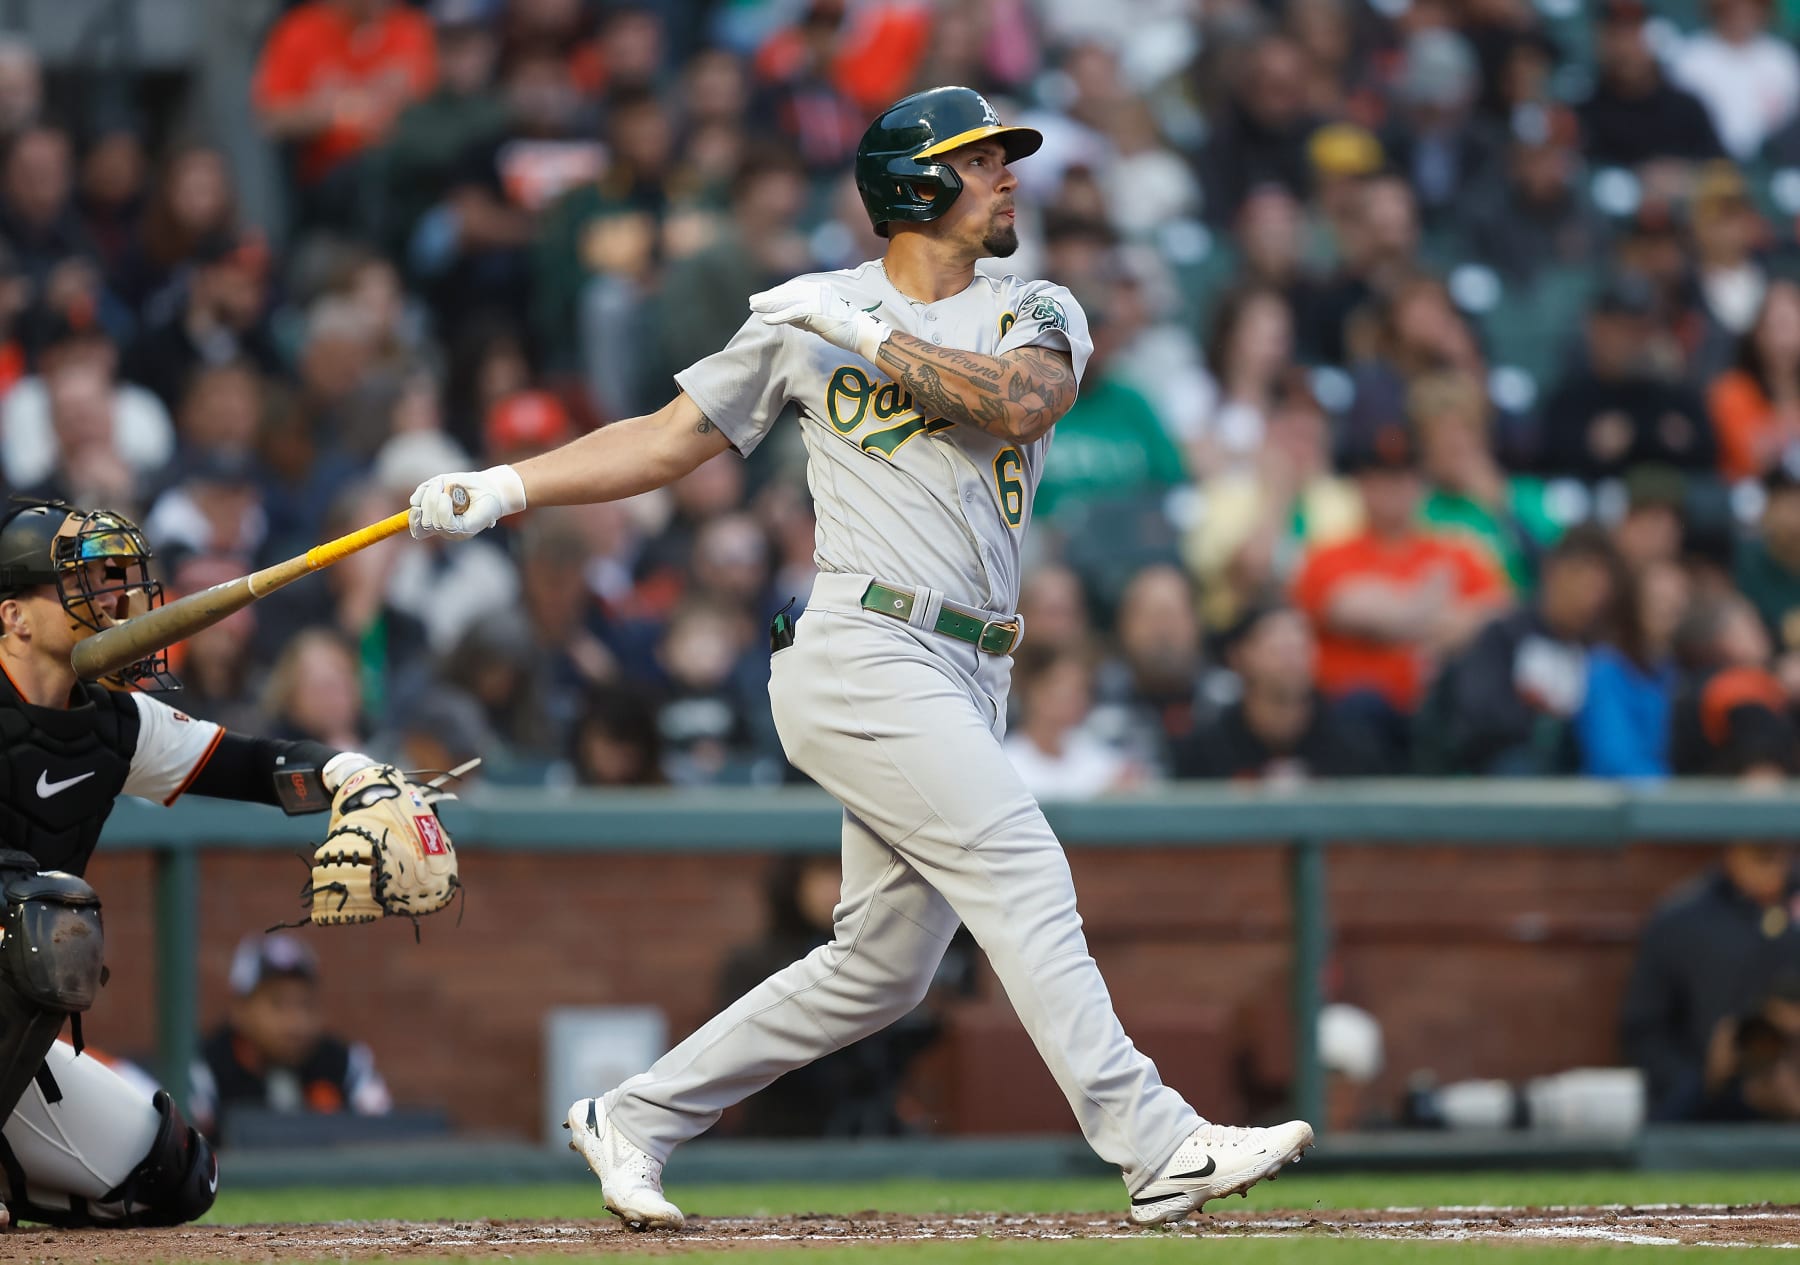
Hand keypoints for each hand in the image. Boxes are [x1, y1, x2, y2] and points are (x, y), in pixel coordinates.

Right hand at [410, 465, 526, 538]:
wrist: (490, 486)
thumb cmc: (467, 485)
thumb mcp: (440, 483)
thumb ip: (424, 491)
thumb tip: (413, 503)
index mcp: (437, 521)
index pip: (419, 531)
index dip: (412, 520)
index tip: (415, 506)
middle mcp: (445, 529)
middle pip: (423, 523)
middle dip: (426, 501)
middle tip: (438, 485)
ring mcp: (456, 532)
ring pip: (433, 523)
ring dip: (433, 501)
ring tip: (444, 488)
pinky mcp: (466, 530)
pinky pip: (447, 523)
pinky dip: (443, 508)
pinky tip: (447, 496)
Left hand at [750, 279, 889, 361]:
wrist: (861, 333)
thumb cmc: (844, 328)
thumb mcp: (821, 318)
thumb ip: (805, 316)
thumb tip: (787, 317)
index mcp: (820, 288)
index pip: (793, 290)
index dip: (777, 294)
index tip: (764, 299)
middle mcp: (817, 289)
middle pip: (787, 292)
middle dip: (769, 297)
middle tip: (752, 301)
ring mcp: (817, 298)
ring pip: (787, 300)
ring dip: (768, 304)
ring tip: (753, 307)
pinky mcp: (816, 310)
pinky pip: (792, 313)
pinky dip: (778, 316)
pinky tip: (766, 320)